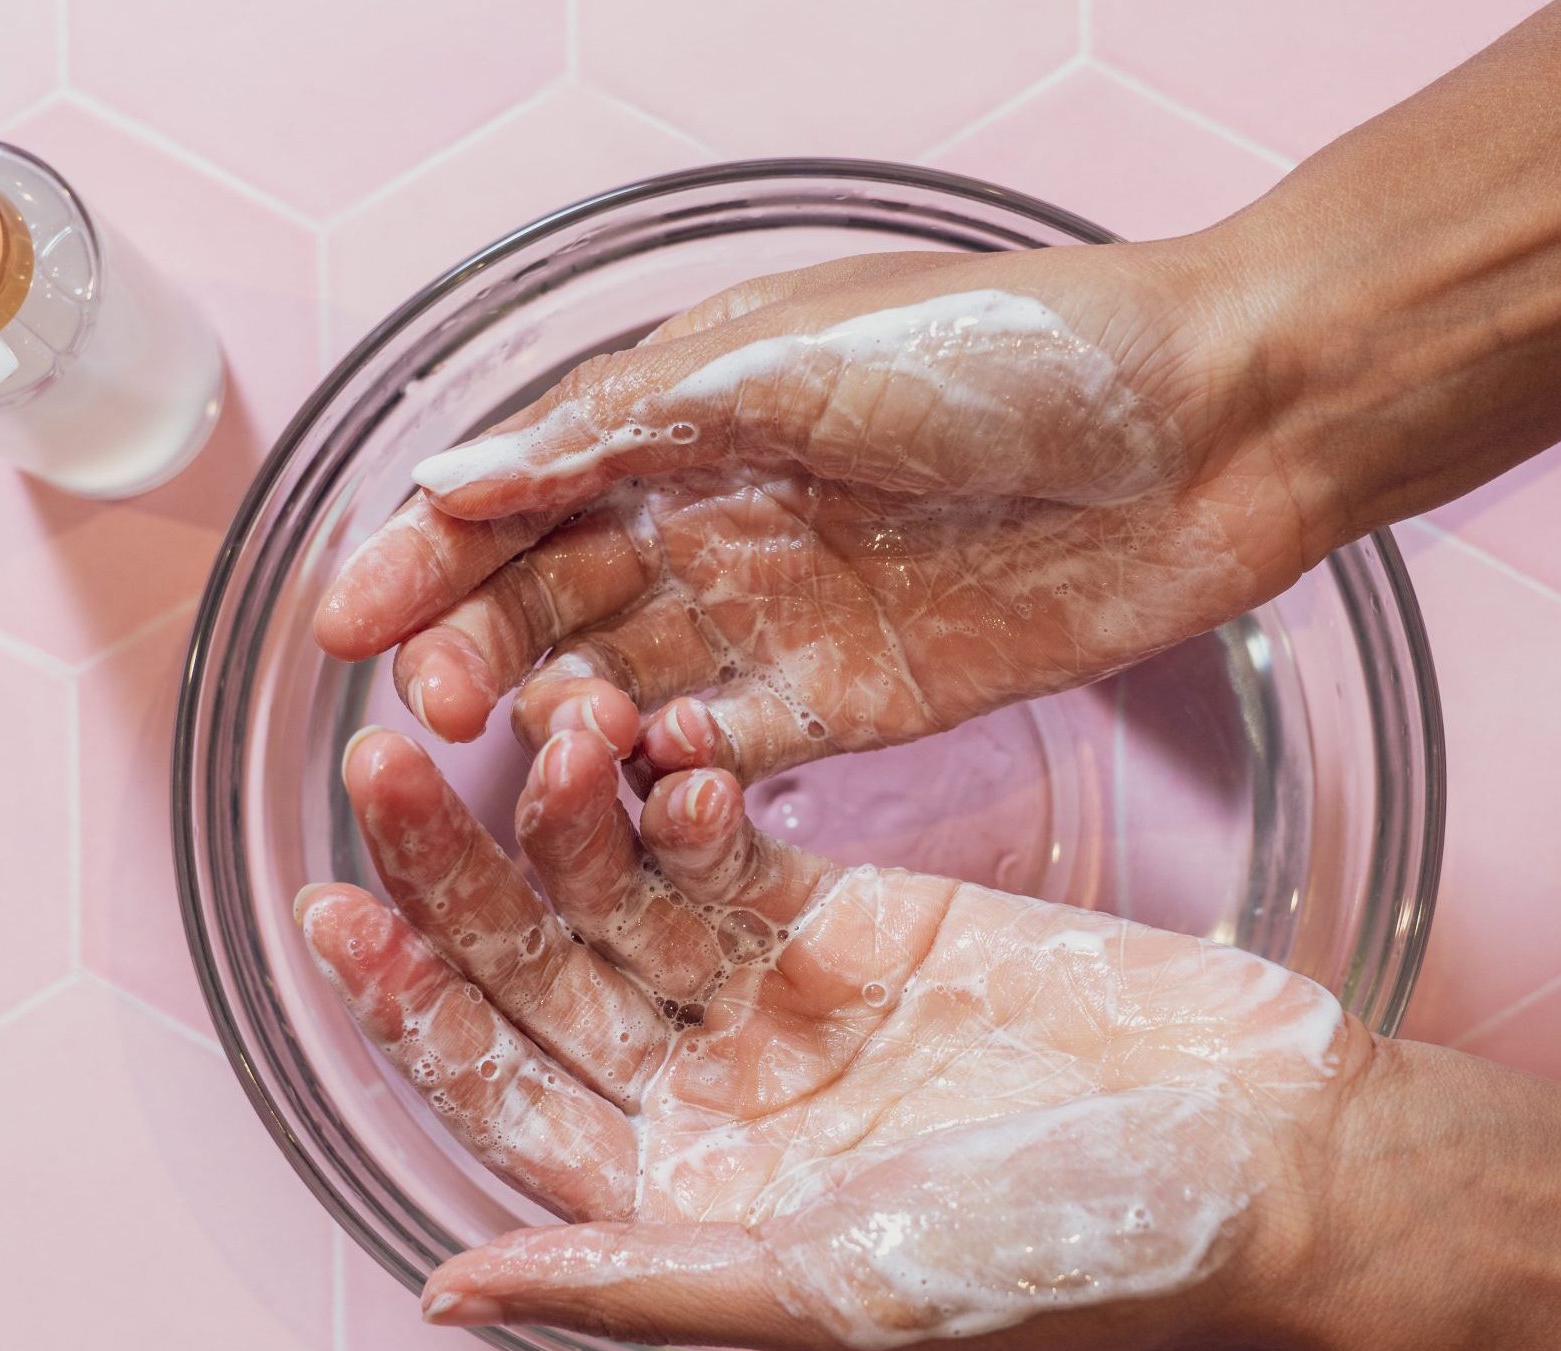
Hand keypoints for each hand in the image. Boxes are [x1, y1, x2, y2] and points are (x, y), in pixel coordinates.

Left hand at [295, 725, 1373, 1350]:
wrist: (1255, 1150)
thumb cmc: (1058, 1248)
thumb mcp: (824, 1284)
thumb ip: (629, 1274)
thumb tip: (440, 1293)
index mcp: (684, 1206)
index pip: (504, 1094)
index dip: (415, 1008)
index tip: (337, 907)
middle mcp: (714, 1104)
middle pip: (543, 978)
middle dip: (458, 880)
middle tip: (387, 767)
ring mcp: (782, 1003)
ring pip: (623, 895)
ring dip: (564, 813)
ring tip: (538, 720)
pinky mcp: (858, 917)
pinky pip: (730, 845)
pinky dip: (678, 794)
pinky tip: (639, 738)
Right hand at [313, 242, 1316, 782]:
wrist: (1215, 424)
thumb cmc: (1009, 352)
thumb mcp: (786, 363)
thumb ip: (616, 431)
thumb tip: (451, 476)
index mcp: (686, 412)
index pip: (514, 497)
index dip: (425, 559)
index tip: (345, 624)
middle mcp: (715, 515)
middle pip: (549, 602)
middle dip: (474, 651)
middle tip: (431, 710)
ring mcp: (783, 613)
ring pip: (624, 687)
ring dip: (564, 724)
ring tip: (527, 753)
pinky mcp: (858, 699)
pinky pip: (730, 755)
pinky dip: (675, 778)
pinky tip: (644, 788)